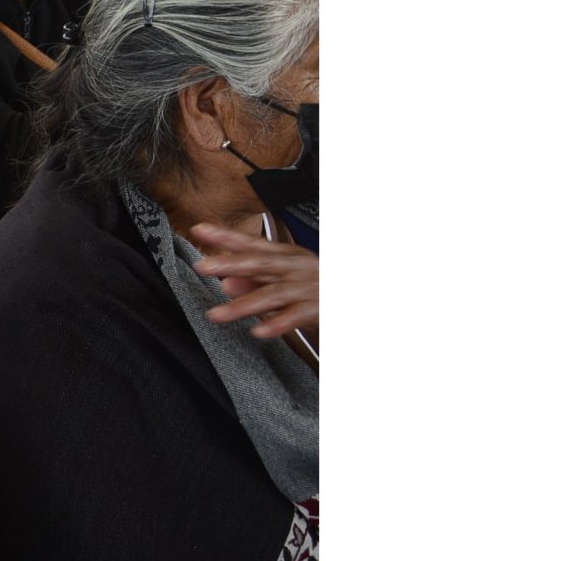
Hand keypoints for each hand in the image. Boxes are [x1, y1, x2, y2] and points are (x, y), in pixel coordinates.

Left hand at [188, 223, 316, 344]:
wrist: (363, 297)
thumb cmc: (319, 290)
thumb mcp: (285, 282)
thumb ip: (256, 283)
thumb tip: (226, 284)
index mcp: (288, 257)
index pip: (253, 244)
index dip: (226, 236)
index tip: (198, 229)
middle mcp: (298, 268)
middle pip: (261, 263)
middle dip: (231, 263)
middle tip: (202, 266)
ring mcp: (310, 288)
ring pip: (274, 294)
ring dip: (243, 305)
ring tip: (216, 315)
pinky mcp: (321, 309)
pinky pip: (296, 316)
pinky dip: (277, 324)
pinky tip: (259, 331)